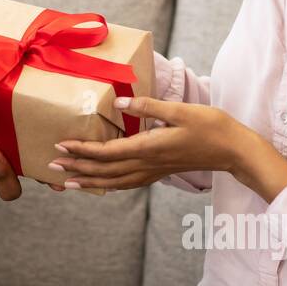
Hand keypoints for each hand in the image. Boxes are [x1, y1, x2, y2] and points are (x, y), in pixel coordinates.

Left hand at [50, 96, 286, 195]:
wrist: (234, 151)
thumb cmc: (211, 127)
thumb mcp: (180, 110)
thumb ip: (148, 106)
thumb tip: (118, 100)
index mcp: (149, 148)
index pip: (107, 153)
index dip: (82, 151)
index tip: (61, 146)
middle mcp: (147, 164)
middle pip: (104, 171)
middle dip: (76, 169)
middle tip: (52, 166)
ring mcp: (153, 171)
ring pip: (113, 182)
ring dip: (88, 182)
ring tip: (67, 182)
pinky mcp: (159, 172)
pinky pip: (127, 183)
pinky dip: (108, 185)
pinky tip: (100, 184)